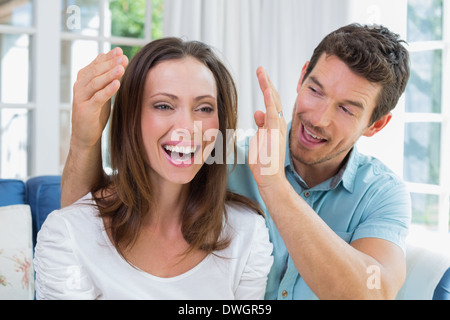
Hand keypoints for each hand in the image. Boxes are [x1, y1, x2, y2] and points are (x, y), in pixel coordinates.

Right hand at [71, 47, 128, 149]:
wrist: (85, 135)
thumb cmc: (95, 113)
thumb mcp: (100, 92)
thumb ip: (105, 78)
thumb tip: (115, 61)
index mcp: (83, 80)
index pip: (96, 64)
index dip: (108, 57)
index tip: (120, 51)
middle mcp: (80, 86)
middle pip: (96, 71)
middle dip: (110, 63)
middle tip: (123, 58)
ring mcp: (81, 98)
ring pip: (96, 82)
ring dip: (109, 74)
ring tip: (122, 68)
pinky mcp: (85, 110)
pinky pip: (97, 98)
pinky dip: (107, 90)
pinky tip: (117, 84)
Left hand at [249, 67, 286, 189]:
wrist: (270, 177)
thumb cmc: (264, 161)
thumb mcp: (259, 138)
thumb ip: (260, 125)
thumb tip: (258, 112)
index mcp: (274, 124)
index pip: (271, 102)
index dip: (266, 88)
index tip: (261, 76)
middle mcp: (278, 123)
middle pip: (273, 98)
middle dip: (266, 82)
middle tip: (260, 69)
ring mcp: (278, 127)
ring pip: (273, 101)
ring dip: (267, 86)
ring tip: (261, 72)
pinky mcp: (275, 132)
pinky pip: (273, 112)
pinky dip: (269, 100)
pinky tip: (266, 89)